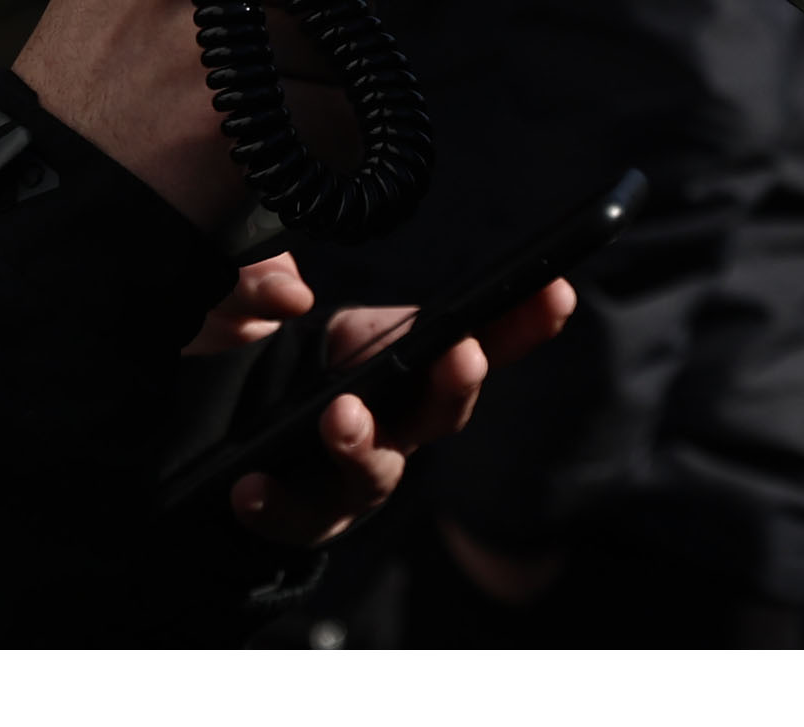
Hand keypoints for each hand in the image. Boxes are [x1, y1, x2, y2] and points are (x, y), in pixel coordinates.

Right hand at [11, 0, 375, 232]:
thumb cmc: (91, 76)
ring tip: (271, 90)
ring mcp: (221, 36)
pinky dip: (325, 135)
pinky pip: (342, 112)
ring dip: (329, 71)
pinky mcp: (249, 112)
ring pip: (351, 38)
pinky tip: (274, 135)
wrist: (49, 177)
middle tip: (297, 28)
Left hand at [224, 271, 580, 549]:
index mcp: (418, 375)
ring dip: (362, 444)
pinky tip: (248, 487)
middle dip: (456, 384)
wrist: (265, 445)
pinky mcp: (306, 516)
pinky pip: (291, 514)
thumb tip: (287, 290)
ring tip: (341, 417)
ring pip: (372, 472)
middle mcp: (402, 432)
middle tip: (463, 352)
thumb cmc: (319, 374)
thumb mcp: (318, 323)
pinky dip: (274, 501)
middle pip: (442, 413)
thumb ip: (290, 287)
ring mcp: (358, 480)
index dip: (523, 322)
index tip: (554, 290)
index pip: (482, 344)